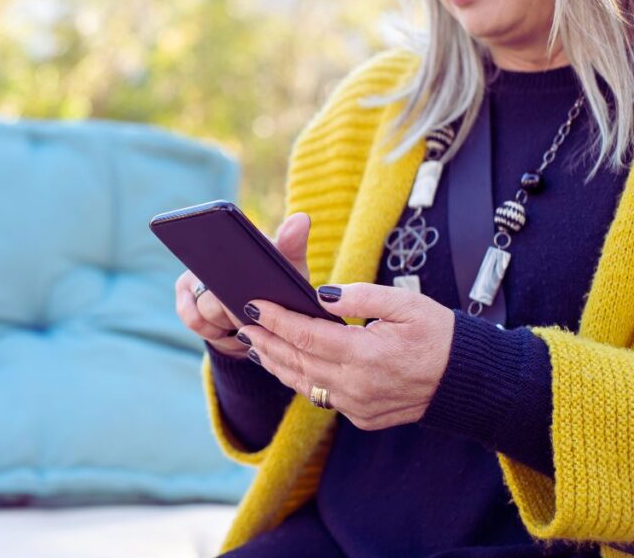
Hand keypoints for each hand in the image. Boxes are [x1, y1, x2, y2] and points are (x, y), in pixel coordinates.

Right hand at [175, 212, 312, 358]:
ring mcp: (192, 272)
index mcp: (234, 238)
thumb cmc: (278, 284)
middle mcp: (208, 250)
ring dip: (228, 323)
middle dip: (238, 310)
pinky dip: (215, 331)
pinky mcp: (184, 296)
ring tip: (245, 323)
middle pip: (217, 286)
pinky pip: (194, 320)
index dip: (228, 263)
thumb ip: (294, 245)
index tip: (240, 286)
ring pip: (207, 308)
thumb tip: (301, 219)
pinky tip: (229, 332)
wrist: (258, 313)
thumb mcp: (291, 268)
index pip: (223, 241)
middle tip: (253, 316)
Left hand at [238, 283, 454, 429]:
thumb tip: (321, 294)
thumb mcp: (406, 303)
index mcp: (366, 355)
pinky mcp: (361, 417)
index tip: (253, 304)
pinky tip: (287, 366)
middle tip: (243, 324)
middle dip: (267, 341)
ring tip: (255, 344)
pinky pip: (321, 397)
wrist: (468, 381)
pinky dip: (300, 380)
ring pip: (304, 383)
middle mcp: (356, 386)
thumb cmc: (440, 335)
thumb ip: (361, 296)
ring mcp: (357, 406)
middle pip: (297, 361)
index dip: (276, 319)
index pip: (306, 335)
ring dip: (276, 363)